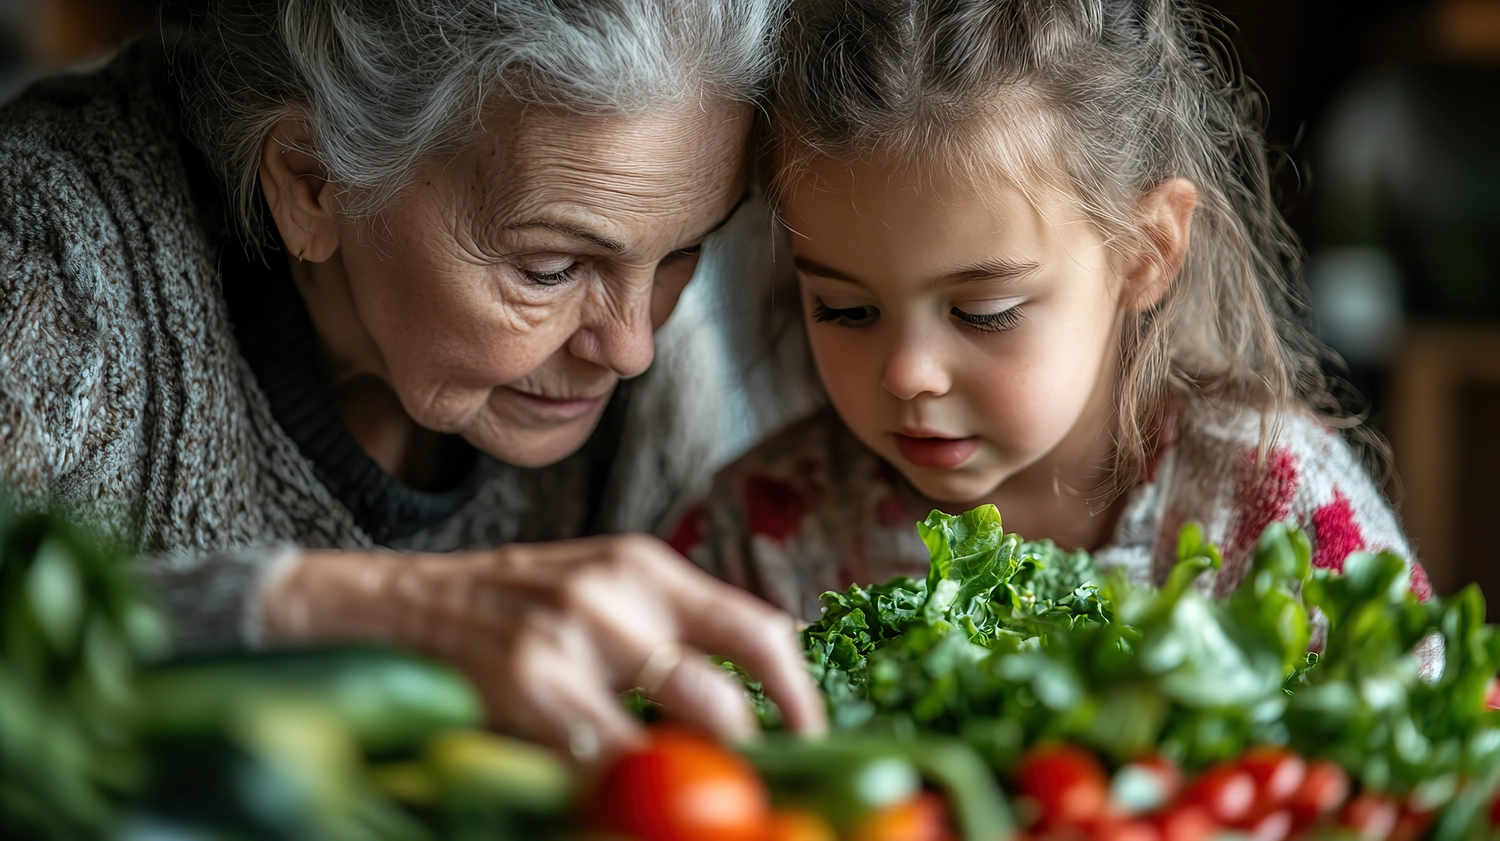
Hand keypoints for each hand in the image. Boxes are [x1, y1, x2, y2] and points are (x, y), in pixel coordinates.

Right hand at [260, 535, 825, 761]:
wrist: (399, 604)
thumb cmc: (512, 608)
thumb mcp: (598, 591)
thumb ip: (669, 631)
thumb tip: (751, 699)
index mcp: (646, 567)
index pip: (758, 628)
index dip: (799, 695)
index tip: (812, 741)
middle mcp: (617, 595)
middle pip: (724, 699)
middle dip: (740, 763)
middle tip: (743, 794)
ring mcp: (570, 641)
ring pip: (668, 742)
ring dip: (683, 782)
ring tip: (679, 797)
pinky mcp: (527, 689)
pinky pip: (603, 766)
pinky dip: (621, 793)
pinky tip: (617, 798)